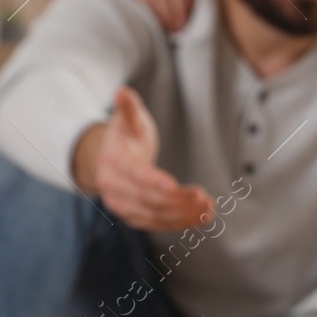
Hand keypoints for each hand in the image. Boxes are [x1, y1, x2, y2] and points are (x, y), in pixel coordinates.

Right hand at [74, 88, 213, 230]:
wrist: (108, 160)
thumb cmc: (125, 137)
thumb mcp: (128, 119)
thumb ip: (128, 108)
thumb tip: (122, 91)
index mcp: (112, 161)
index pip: (133, 173)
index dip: (152, 180)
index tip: (173, 185)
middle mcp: (113, 188)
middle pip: (146, 198)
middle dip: (176, 200)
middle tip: (203, 196)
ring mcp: (122, 205)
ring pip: (154, 215)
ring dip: (183, 214)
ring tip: (209, 208)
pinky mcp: (135, 217)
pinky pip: (159, 224)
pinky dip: (181, 223)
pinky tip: (204, 217)